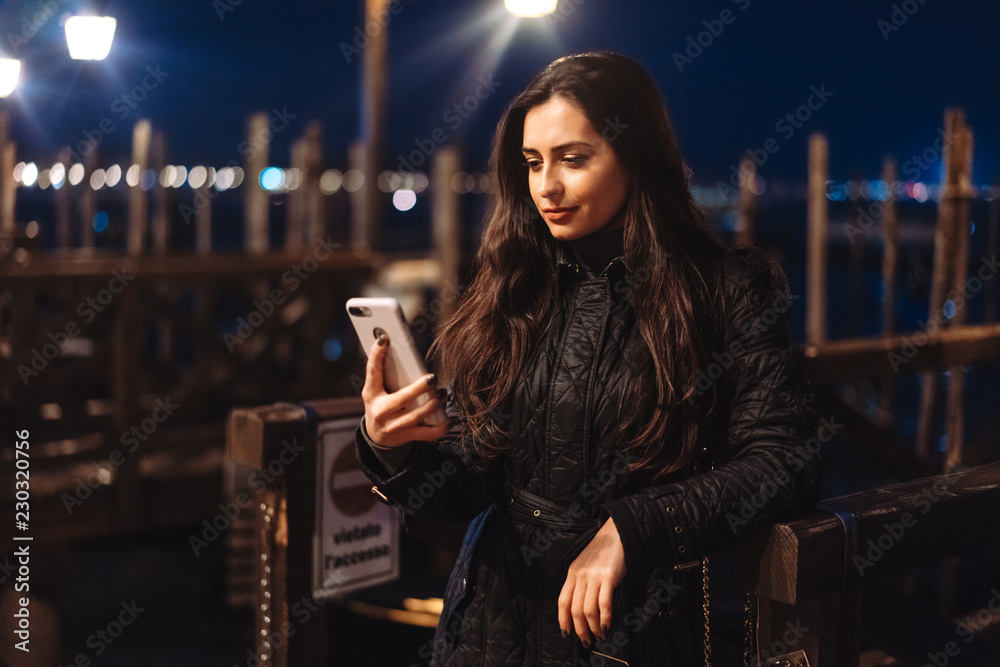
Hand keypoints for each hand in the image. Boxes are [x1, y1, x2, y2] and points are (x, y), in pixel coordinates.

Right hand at [361, 335, 449, 446]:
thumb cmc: (379, 405)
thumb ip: (382, 371)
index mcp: (371, 394)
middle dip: (419, 388)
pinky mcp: (408, 436)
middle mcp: (381, 411)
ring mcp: (395, 426)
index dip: (376, 355)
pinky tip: (448, 419)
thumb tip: (389, 342)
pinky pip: (428, 434)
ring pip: (417, 416)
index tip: (384, 339)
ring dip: (433, 404)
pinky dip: (441, 427)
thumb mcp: (375, 389)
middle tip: (432, 378)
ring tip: (442, 393)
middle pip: (402, 399)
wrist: (377, 437)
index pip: (373, 372)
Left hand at [558, 518, 625, 646]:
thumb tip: (582, 608)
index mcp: (572, 573)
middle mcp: (580, 576)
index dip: (563, 619)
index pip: (562, 600)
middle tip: (586, 641)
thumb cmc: (604, 552)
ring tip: (599, 636)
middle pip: (575, 609)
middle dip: (580, 629)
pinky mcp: (608, 577)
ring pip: (588, 609)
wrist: (618, 534)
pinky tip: (606, 625)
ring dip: (593, 627)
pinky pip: (603, 603)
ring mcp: (593, 576)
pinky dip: (604, 617)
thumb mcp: (585, 565)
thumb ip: (581, 582)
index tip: (566, 633)